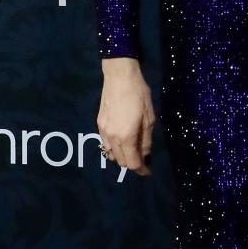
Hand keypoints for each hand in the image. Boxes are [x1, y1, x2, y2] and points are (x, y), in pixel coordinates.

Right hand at [97, 57, 155, 175]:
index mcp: (126, 137)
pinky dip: (114, 148)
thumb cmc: (139, 95)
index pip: (132, 163)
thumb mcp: (149, 119)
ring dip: (122, 157)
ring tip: (133, 151)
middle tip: (143, 159)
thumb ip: (146, 141)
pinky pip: (106, 144)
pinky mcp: (99, 124)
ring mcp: (103, 131)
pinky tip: (122, 141)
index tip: (148, 171)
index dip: (141, 170)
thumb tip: (145, 156)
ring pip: (111, 154)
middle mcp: (112, 138)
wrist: (119, 77)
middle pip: (121, 162)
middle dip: (132, 164)